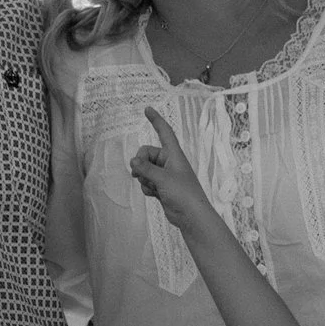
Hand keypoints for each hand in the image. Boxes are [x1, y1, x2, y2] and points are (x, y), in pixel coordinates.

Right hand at [126, 113, 208, 232]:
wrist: (191, 216)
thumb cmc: (183, 193)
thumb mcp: (162, 178)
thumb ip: (146, 168)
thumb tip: (132, 161)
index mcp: (174, 155)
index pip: (164, 132)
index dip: (156, 120)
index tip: (147, 109)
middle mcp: (169, 162)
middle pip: (147, 154)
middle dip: (140, 162)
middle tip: (139, 172)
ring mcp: (165, 175)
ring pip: (145, 170)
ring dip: (144, 178)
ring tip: (152, 187)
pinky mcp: (162, 187)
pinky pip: (147, 182)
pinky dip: (147, 187)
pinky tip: (154, 195)